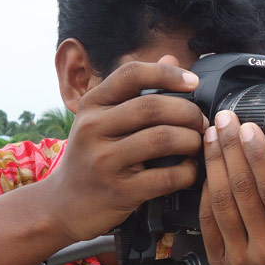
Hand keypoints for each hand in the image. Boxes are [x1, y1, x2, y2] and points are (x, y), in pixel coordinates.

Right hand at [45, 56, 207, 242]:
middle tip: (202, 122)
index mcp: (92, 105)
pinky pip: (166, 177)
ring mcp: (104, 161)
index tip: (193, 82)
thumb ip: (135, 90)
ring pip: (163, 139)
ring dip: (192, 141)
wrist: (63, 206)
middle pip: (153, 107)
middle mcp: (94, 128)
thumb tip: (170, 59)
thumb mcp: (101, 120)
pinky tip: (190, 170)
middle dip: (189, 112)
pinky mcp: (119, 191)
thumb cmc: (90, 159)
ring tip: (199, 144)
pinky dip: (187, 172)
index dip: (167, 74)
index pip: (132, 74)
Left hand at [199, 110, 264, 264]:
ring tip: (211, 136)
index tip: (249, 127)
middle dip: (230, 149)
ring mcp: (240, 259)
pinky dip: (204, 193)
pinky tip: (205, 170)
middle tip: (223, 119)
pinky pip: (207, 222)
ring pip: (220, 203)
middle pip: (242, 190)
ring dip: (213, 165)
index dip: (258, 155)